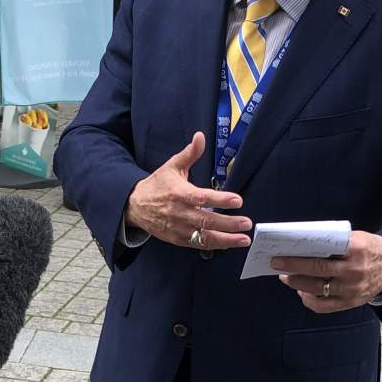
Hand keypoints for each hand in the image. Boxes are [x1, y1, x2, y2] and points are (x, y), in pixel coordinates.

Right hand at [125, 132, 251, 249]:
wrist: (135, 206)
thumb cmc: (157, 185)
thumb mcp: (171, 166)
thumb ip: (189, 154)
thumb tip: (200, 137)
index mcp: (178, 193)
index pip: (202, 198)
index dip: (220, 200)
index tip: (237, 200)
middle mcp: (179, 213)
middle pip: (206, 220)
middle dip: (228, 223)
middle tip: (246, 223)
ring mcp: (178, 228)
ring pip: (204, 236)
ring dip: (226, 239)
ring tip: (244, 239)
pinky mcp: (178, 239)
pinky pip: (198, 244)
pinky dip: (214, 245)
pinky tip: (229, 243)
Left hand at [273, 232, 381, 313]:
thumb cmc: (369, 249)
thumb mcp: (357, 238)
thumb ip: (334, 242)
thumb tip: (303, 245)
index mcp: (355, 250)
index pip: (322, 253)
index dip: (299, 256)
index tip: (281, 254)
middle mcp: (354, 271)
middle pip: (317, 272)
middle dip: (293, 268)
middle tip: (276, 265)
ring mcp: (352, 289)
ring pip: (318, 290)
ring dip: (297, 284)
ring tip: (286, 278)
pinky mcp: (351, 303)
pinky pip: (324, 306)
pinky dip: (309, 300)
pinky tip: (301, 292)